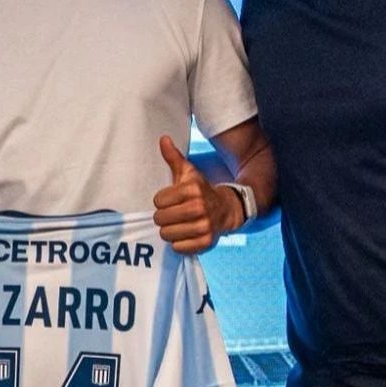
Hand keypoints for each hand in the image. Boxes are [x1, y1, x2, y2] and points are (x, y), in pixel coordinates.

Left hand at [152, 136, 240, 253]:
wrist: (227, 209)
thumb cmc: (200, 191)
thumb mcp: (188, 173)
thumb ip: (174, 157)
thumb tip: (163, 138)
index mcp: (192, 189)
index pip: (158, 201)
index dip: (162, 201)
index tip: (170, 201)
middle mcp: (199, 208)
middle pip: (160, 218)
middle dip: (163, 217)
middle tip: (173, 214)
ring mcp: (204, 226)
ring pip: (167, 234)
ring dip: (169, 231)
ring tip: (178, 224)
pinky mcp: (206, 242)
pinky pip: (178, 247)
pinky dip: (178, 243)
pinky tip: (185, 235)